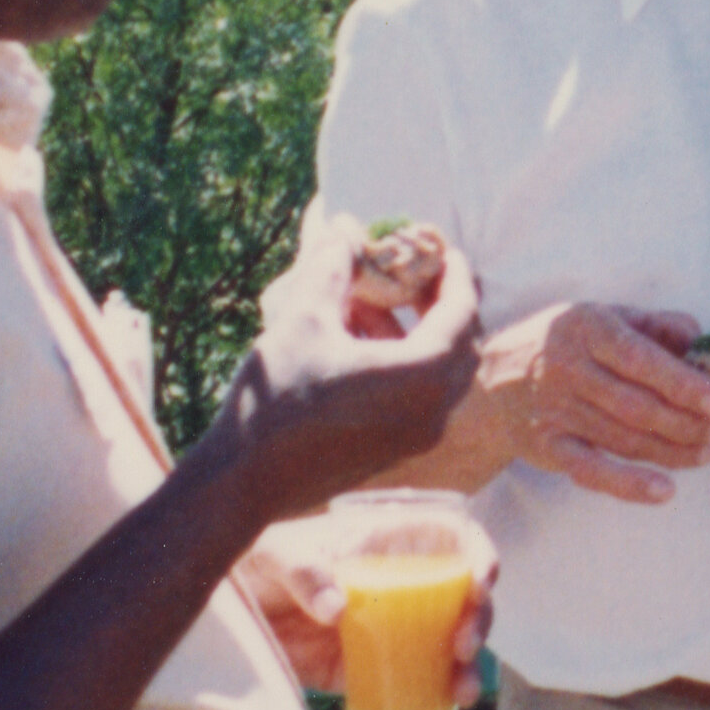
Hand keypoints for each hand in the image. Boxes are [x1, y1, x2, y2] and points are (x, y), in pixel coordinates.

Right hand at [210, 218, 480, 524]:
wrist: (246, 479)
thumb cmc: (277, 399)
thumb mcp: (304, 319)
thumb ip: (333, 268)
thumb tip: (344, 231)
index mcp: (424, 376)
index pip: (463, 312)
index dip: (456, 274)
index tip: (443, 249)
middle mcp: (434, 411)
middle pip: (461, 345)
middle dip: (442, 303)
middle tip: (416, 274)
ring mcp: (417, 437)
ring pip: (439, 372)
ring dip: (416, 333)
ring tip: (368, 304)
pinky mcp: (396, 451)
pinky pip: (419, 396)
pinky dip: (403, 363)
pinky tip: (355, 342)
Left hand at [242, 513, 498, 709]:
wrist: (227, 608)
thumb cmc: (254, 560)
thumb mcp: (274, 553)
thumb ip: (303, 572)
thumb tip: (337, 609)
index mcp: (389, 545)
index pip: (455, 541)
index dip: (479, 559)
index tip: (479, 586)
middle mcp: (401, 588)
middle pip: (464, 604)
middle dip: (477, 628)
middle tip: (463, 651)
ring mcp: (388, 634)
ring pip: (444, 656)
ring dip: (459, 679)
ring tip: (456, 700)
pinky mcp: (364, 673)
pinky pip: (401, 698)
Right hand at [479, 302, 709, 504]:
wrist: (491, 381)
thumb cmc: (563, 345)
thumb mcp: (602, 317)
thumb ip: (654, 324)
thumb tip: (699, 336)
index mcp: (586, 328)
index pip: (640, 358)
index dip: (683, 383)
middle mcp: (567, 368)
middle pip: (637, 406)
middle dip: (685, 423)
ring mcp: (556, 411)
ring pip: (624, 439)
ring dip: (672, 451)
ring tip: (704, 452)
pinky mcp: (549, 446)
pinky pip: (592, 470)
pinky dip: (628, 484)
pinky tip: (663, 490)